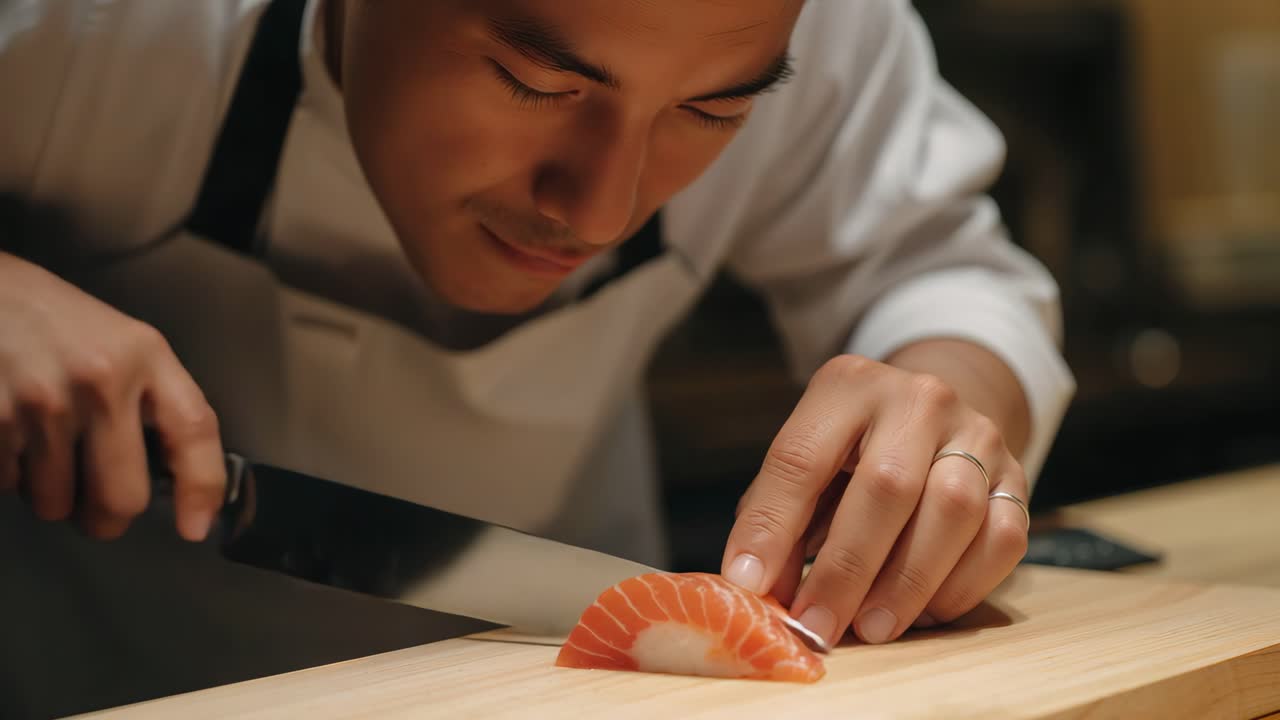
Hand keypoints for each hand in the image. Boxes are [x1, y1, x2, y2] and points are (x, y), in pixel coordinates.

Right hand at [0, 252, 224, 539]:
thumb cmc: (54, 321)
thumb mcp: (121, 342)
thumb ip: (153, 401)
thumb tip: (173, 483)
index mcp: (144, 355)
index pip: (194, 430)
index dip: (202, 488)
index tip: (194, 527)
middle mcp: (100, 379)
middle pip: (121, 497)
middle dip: (107, 517)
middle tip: (95, 505)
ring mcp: (41, 402)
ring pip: (55, 503)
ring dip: (48, 493)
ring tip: (41, 445)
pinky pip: (8, 486)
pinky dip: (10, 475)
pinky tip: (11, 434)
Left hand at [721, 353, 1029, 646]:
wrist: (931, 414)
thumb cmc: (850, 453)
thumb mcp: (805, 467)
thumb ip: (777, 519)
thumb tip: (759, 590)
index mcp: (847, 386)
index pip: (801, 458)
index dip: (772, 527)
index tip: (750, 586)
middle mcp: (917, 399)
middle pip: (887, 485)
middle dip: (847, 568)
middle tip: (818, 625)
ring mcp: (976, 433)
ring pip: (953, 510)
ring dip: (908, 582)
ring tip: (871, 627)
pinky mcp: (1018, 474)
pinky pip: (1002, 536)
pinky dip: (962, 584)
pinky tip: (926, 610)